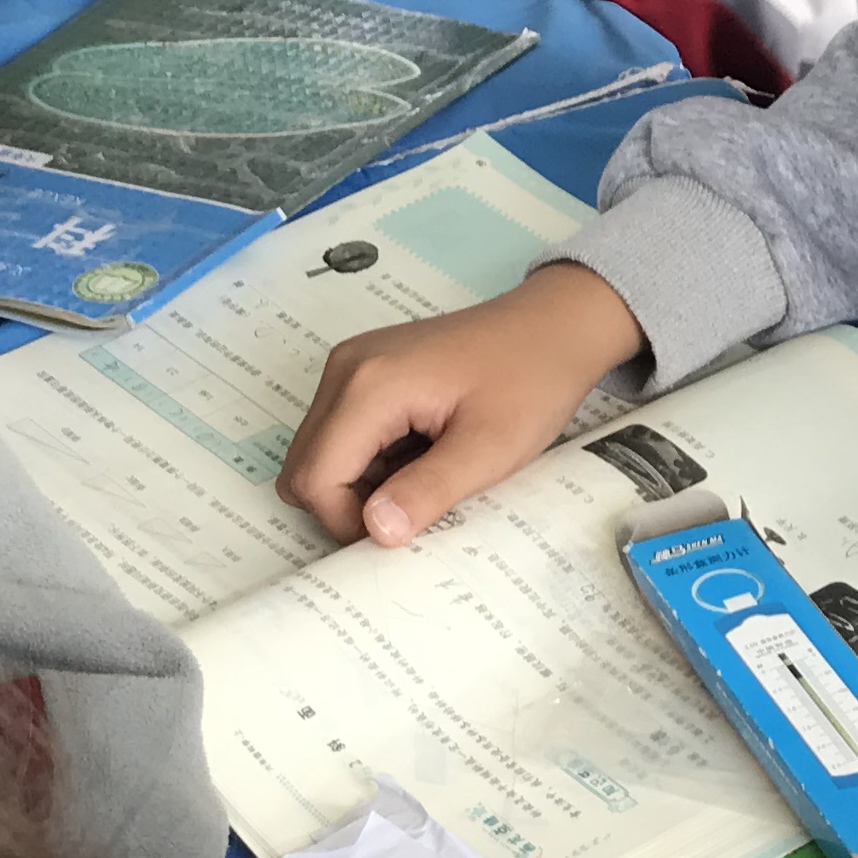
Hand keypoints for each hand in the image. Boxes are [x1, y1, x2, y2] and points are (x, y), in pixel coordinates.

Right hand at [276, 262, 645, 544]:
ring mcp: (350, 367)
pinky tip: (421, 456)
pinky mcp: (363, 371)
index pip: (314, 479)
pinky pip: (341, 434)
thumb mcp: (489, 449)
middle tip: (413, 511)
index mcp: (368, 386)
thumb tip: (375, 532)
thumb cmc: (530, 381)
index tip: (403, 531)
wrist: (553, 325)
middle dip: (346, 506)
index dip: (347, 522)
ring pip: (319, 455)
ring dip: (360, 485)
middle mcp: (345, 370)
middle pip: (304, 468)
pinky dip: (369, 462)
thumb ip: (427, 492)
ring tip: (425, 477)